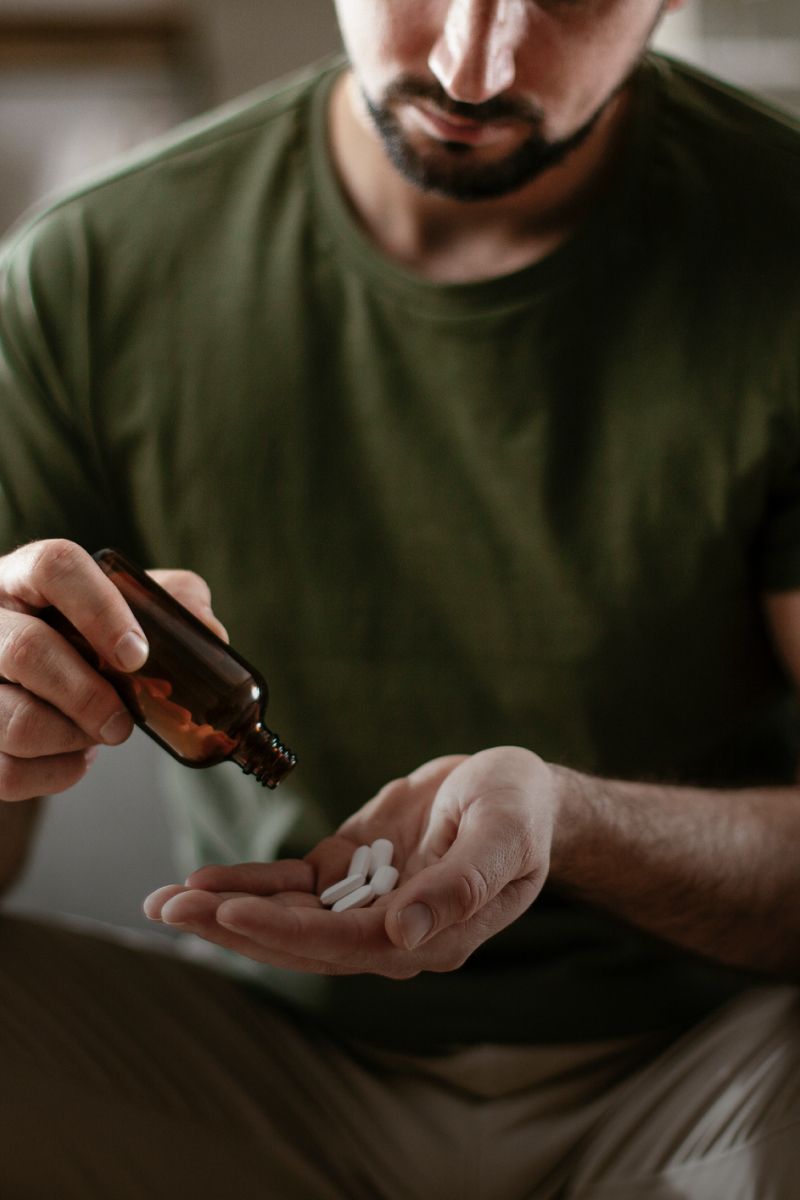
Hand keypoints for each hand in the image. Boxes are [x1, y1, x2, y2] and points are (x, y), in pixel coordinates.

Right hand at [0, 539, 226, 800]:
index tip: (138, 655)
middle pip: (27, 651)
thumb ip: (171, 603)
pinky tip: (75, 757)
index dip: (100, 611)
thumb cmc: (80, 633)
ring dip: (73, 738)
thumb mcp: (126, 604)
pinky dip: (55, 773)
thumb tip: (211, 634)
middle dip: (90, 696)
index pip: (55, 567)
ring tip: (100, 732)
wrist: (28, 674)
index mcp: (25, 574)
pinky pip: (6, 770)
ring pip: (15, 721)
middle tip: (125, 722)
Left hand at [143, 747, 557, 977]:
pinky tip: (203, 878)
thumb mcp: (504, 836)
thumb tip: (405, 935)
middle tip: (168, 909)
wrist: (519, 792)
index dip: (286, 931)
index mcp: (430, 936)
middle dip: (233, 925)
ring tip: (163, 900)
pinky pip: (293, 883)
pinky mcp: (351, 870)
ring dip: (226, 908)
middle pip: (301, 940)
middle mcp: (390, 931)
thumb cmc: (521, 812)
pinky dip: (250, 881)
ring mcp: (366, 902)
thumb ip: (461, 885)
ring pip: (288, 916)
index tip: (230, 911)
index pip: (346, 943)